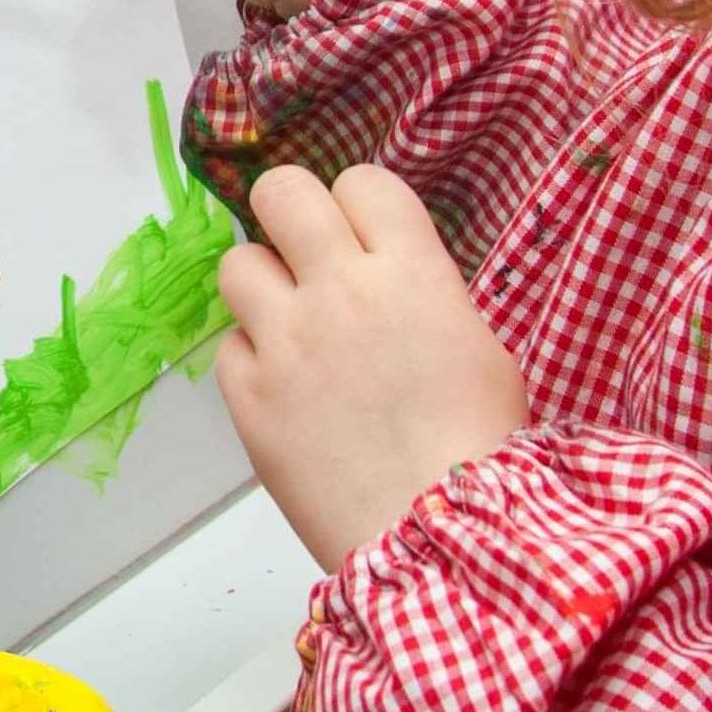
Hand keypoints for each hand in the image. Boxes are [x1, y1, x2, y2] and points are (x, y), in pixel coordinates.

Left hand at [216, 164, 529, 570]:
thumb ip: (427, 299)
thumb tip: (395, 289)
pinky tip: (286, 391)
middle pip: (281, 192)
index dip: (359, 205)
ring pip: (237, 263)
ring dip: (262, 286)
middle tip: (304, 254)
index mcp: (410, 272)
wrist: (434, 531)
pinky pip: (230, 347)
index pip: (361, 181)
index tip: (363, 237)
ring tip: (290, 326)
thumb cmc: (479, 446)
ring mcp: (286, 342)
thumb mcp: (481, 350)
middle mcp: (339, 290)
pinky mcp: (249, 396)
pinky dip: (253, 361)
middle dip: (289, 213)